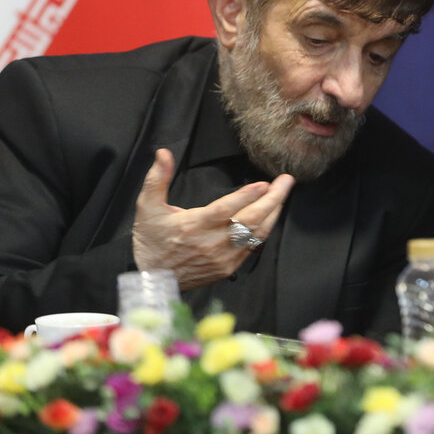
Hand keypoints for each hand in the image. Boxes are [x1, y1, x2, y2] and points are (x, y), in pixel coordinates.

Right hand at [131, 148, 294, 290]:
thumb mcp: (147, 207)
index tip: (264, 183)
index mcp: (193, 226)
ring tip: (282, 194)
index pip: (225, 210)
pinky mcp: (228, 268)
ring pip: (255, 234)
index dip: (246, 196)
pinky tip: (270, 216)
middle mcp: (211, 243)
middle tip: (286, 182)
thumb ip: (157, 179)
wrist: (151, 279)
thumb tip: (163, 154)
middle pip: (249, 221)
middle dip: (272, 199)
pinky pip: (252, 247)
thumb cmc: (151, 241)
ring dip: (272, 213)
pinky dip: (264, 230)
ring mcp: (222, 258)